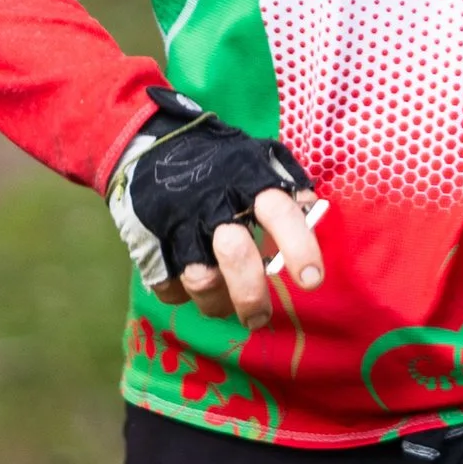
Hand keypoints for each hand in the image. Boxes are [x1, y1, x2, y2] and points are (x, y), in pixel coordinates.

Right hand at [111, 89, 328, 333]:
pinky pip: (169, 289)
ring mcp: (178, 226)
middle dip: (251, 294)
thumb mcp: (258, 158)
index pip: (278, 212)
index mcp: (247, 181)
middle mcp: (213, 205)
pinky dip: (183, 295)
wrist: (149, 147)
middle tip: (260, 316)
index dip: (298, 246)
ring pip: (200, 281)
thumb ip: (288, 185)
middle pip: (235, 256)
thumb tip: (314, 214)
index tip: (311, 280)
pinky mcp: (150, 245)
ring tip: (228, 305)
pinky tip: (191, 285)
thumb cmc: (219, 161)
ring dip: (218, 303)